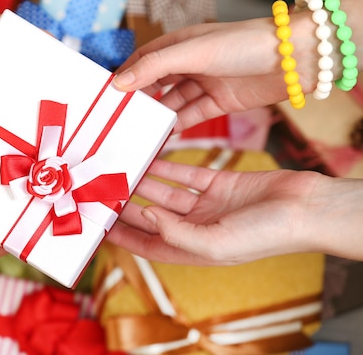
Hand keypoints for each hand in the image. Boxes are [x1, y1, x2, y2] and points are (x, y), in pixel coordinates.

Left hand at [107, 159, 362, 264]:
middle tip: (104, 190)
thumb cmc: (266, 234)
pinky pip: (187, 174)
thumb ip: (177, 231)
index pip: (150, 244)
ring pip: (166, 193)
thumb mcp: (215, 242)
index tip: (100, 225)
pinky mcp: (219, 183)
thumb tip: (147, 215)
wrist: (307, 208)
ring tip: (121, 170)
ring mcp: (208, 205)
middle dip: (128, 206)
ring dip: (145, 182)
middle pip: (153, 217)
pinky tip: (150, 158)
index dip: (124, 237)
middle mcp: (197, 228)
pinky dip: (169, 166)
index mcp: (195, 249)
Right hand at [112, 15, 319, 131]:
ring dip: (157, 116)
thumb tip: (118, 83)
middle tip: (118, 121)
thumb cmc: (243, 44)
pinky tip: (163, 138)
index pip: (142, 61)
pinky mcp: (219, 102)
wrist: (293, 58)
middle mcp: (189, 63)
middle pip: (155, 84)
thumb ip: (154, 67)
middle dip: (139, 101)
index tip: (105, 97)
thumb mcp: (193, 52)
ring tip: (137, 134)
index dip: (124, 77)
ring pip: (172, 103)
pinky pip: (191, 116)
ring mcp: (204, 83)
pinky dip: (177, 126)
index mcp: (179, 44)